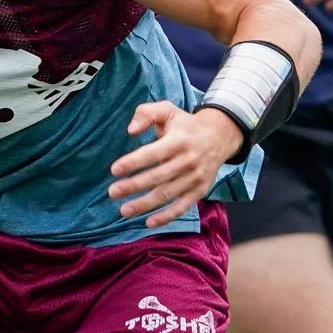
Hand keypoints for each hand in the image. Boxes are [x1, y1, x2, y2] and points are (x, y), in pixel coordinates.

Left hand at [109, 102, 243, 228]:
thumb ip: (146, 113)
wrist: (220, 136)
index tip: (114, 170)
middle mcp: (188, 161)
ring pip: (167, 194)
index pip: (152, 154)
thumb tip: (130, 130)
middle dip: (133, 186)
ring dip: (145, 205)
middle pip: (158, 177)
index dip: (133, 162)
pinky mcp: (199, 190)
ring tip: (124, 210)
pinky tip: (149, 223)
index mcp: (178, 141)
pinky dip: (166, 217)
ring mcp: (195, 178)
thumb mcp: (167, 110)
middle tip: (112, 192)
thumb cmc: (185, 124)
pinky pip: (182, 207)